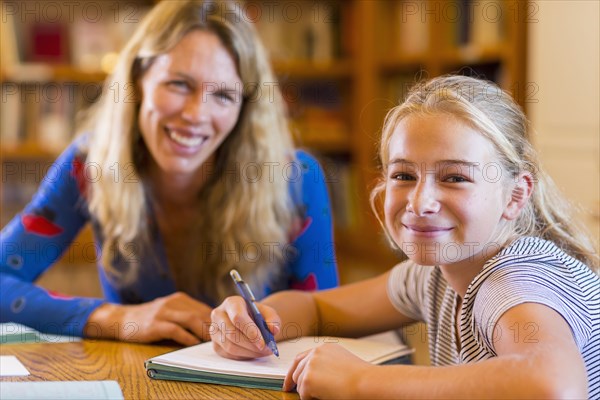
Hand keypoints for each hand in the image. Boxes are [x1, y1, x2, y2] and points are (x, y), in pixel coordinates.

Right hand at [85, 292, 211, 345]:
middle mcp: (173, 302)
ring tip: (211, 342)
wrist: (123, 318)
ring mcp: (163, 312)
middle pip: (200, 313)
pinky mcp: (155, 324)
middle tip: (222, 338)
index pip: (204, 308)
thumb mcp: (170, 310)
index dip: (215, 320)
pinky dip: (187, 338)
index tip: (224, 331)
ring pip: (190, 320)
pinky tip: (194, 344)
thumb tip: (211, 325)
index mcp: (180, 299)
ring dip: (203, 332)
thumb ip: (187, 314)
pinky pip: (175, 331)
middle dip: (213, 327)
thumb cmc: (150, 317)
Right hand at [210, 296, 280, 359]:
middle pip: (232, 334)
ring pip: (230, 346)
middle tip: (266, 349)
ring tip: (263, 351)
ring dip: (249, 352)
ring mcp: (214, 330)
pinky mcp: (215, 344)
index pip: (237, 317)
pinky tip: (253, 352)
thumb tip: (273, 329)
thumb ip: (273, 319)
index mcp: (231, 303)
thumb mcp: (268, 313)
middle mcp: (219, 315)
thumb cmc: (257, 315)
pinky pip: (229, 355)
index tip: (263, 342)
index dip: (250, 331)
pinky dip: (244, 356)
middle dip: (251, 345)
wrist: (248, 320)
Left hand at [283, 343, 370, 399]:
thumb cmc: (361, 377)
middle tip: (304, 393)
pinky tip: (326, 395)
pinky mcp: (307, 379)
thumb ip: (326, 363)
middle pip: (296, 371)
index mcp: (323, 348)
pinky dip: (311, 399)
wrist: (366, 382)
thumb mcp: (342, 362)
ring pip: (299, 384)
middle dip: (299, 384)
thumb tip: (316, 376)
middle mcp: (314, 353)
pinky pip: (303, 395)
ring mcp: (310, 365)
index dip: (294, 371)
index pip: (301, 358)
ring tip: (327, 393)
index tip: (289, 381)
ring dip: (309, 392)